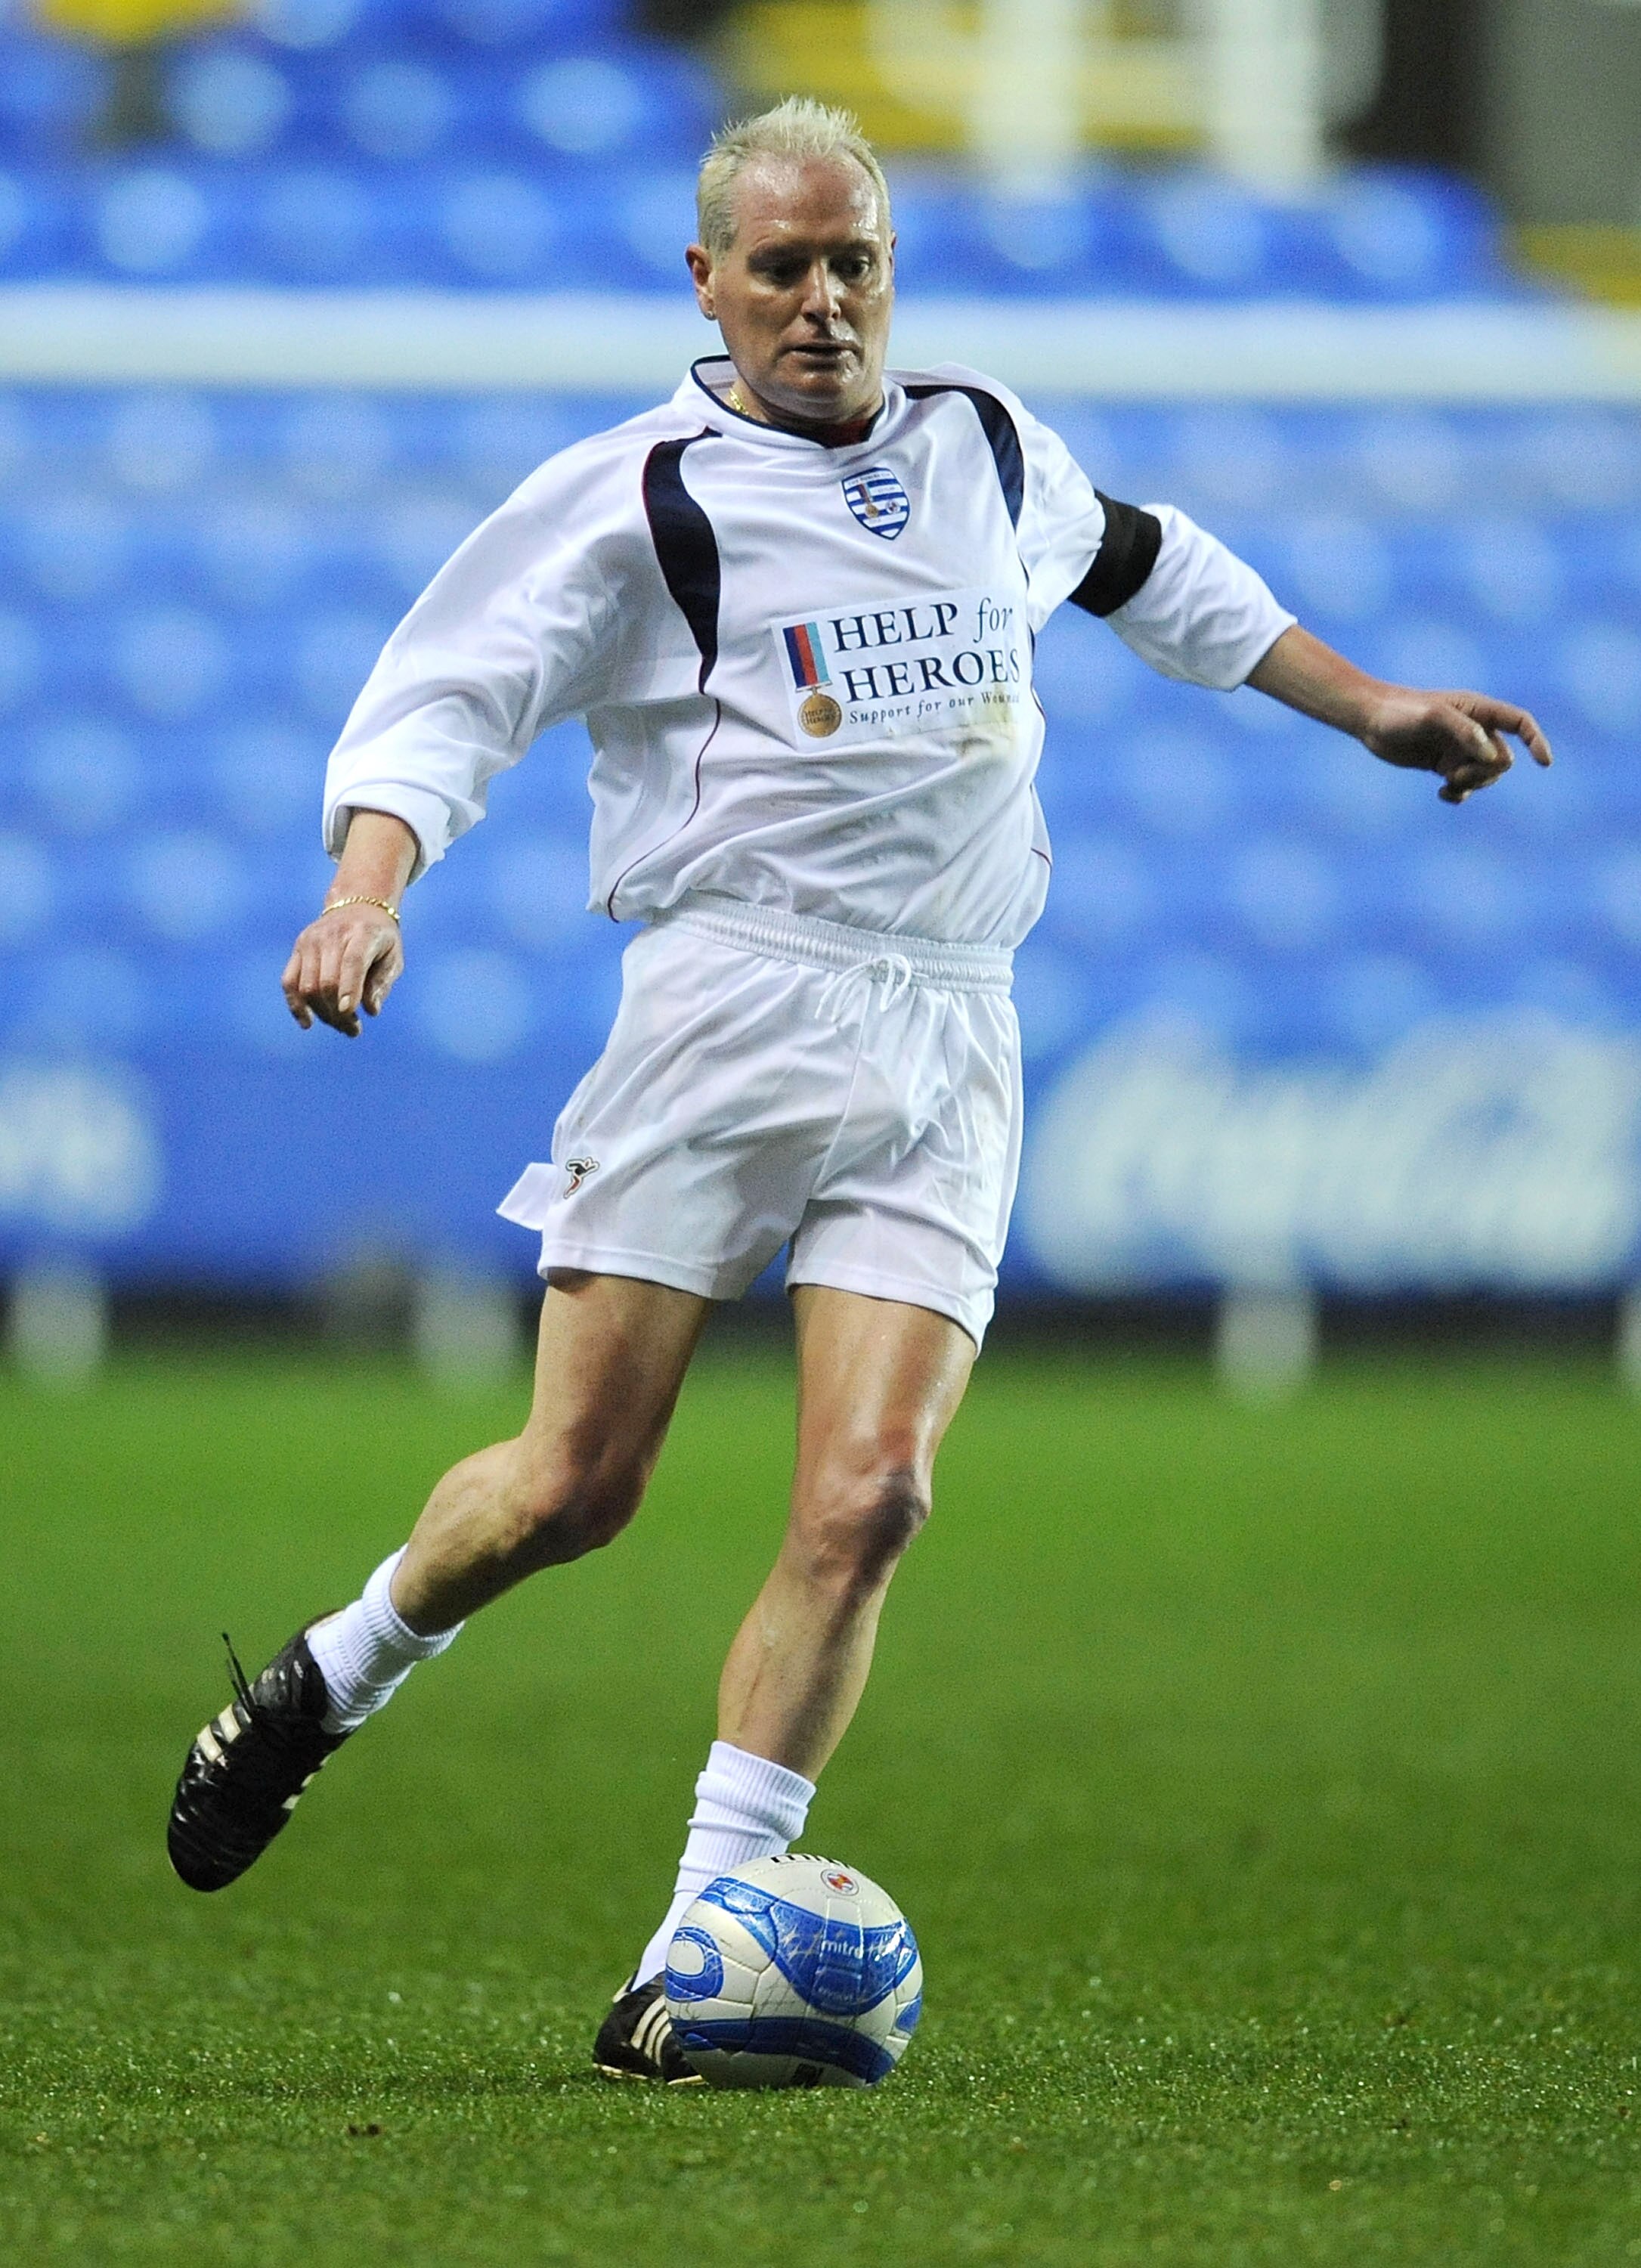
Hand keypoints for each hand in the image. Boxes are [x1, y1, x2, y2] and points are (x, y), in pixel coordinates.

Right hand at [281, 901, 403, 1037]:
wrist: (358, 906)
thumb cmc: (381, 939)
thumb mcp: (393, 957)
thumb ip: (383, 982)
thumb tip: (370, 1010)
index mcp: (362, 934)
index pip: (352, 963)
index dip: (350, 989)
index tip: (350, 1013)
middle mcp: (332, 935)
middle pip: (328, 981)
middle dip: (339, 1012)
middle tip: (353, 1030)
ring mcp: (311, 941)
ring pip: (308, 986)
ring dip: (323, 1013)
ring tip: (341, 1026)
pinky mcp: (298, 948)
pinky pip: (289, 981)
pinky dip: (295, 1005)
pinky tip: (308, 1022)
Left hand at [1361, 687, 1552, 804]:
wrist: (1371, 720)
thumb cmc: (1401, 712)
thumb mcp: (1432, 717)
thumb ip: (1464, 732)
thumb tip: (1490, 756)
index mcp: (1479, 710)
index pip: (1520, 723)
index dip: (1536, 741)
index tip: (1544, 763)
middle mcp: (1475, 730)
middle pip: (1503, 759)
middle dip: (1485, 773)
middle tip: (1456, 774)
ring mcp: (1460, 749)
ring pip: (1486, 776)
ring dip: (1472, 784)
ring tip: (1447, 783)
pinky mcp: (1444, 765)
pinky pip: (1466, 786)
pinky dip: (1459, 793)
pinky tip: (1442, 793)